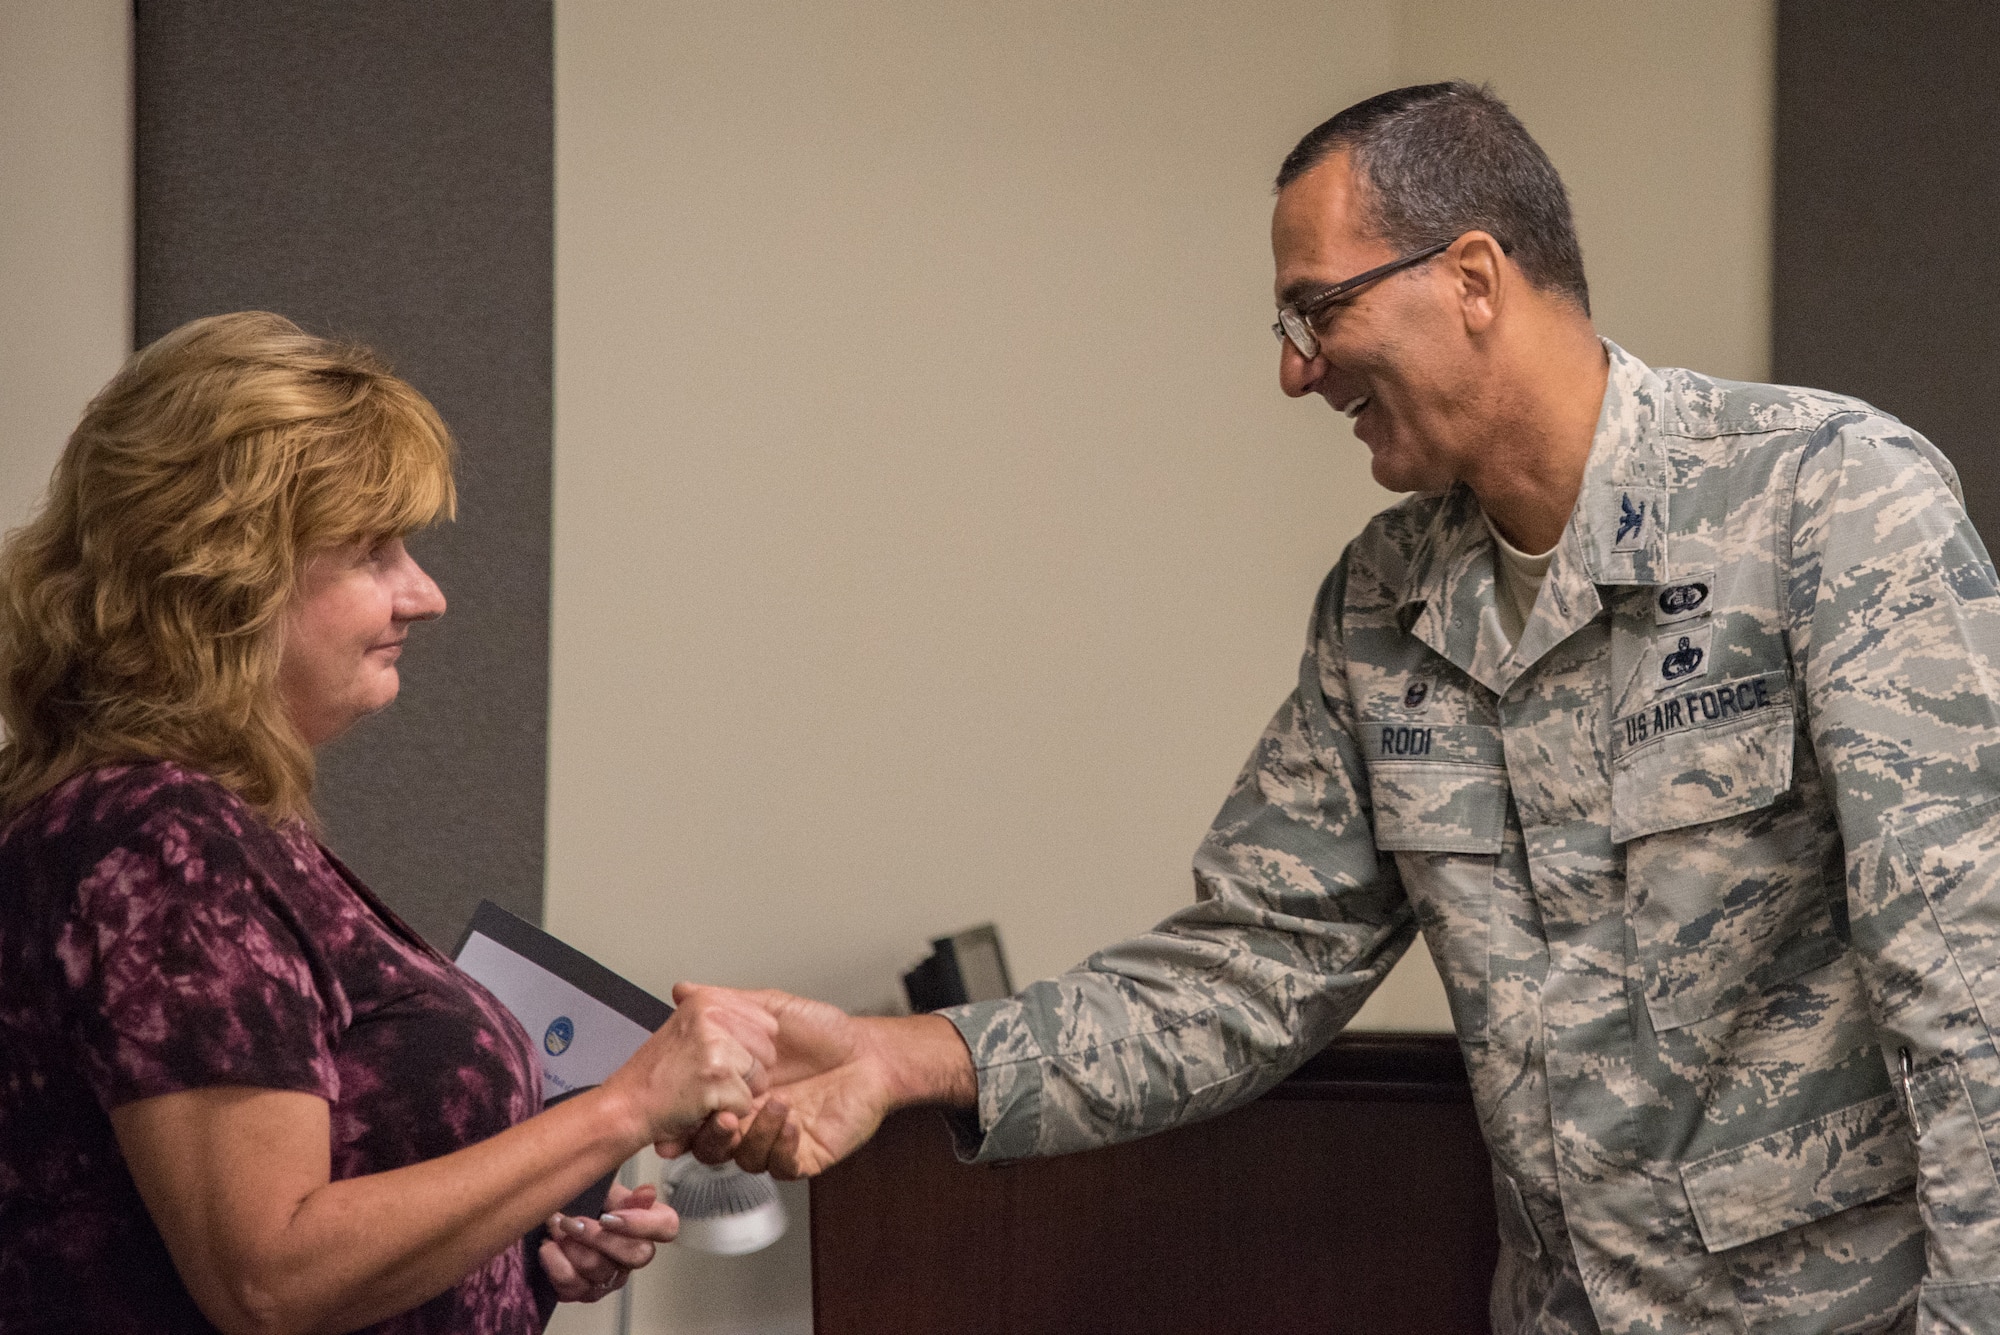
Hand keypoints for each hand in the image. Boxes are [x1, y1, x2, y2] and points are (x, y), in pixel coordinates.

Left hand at [539, 1181, 676, 1302]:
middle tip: (569, 1221)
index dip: (641, 1224)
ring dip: (569, 1245)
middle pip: (635, 1254)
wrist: (554, 1221)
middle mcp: (635, 1254)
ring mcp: (612, 1277)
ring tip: (554, 1228)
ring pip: (598, 1269)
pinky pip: (573, 1286)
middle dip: (596, 1236)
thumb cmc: (583, 1203)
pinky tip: (548, 1248)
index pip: (667, 1227)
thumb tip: (648, 1193)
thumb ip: (625, 1195)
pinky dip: (555, 1264)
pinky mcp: (587, 1292)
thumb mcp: (604, 1190)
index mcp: (646, 1224)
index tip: (608, 1216)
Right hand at [601, 986, 777, 1156]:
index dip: (751, 1049)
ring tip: (705, 1089)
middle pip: (769, 1051)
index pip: (767, 1024)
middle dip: (749, 1074)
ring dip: (738, 1094)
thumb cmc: (652, 1074)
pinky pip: (746, 1104)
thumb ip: (709, 1010)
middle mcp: (712, 1017)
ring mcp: (714, 1047)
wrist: (624, 1106)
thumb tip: (719, 994)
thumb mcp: (682, 1026)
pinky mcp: (715, 1078)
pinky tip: (702, 1104)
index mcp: (707, 1001)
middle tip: (710, 1076)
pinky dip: (727, 1114)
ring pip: (760, 1079)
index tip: (724, 1057)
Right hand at [674, 988, 974, 1179]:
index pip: (696, 1113)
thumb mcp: (771, 1010)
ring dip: (754, 1134)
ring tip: (773, 1103)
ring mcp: (776, 1139)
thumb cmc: (824, 1034)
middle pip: (711, 1145)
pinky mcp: (803, 1154)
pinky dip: (780, 1145)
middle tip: (723, 1116)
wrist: (870, 1052)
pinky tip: (790, 1121)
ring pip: (745, 1157)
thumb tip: (684, 990)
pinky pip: (782, 1164)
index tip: (677, 1111)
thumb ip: (727, 1004)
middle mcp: (752, 1119)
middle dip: (710, 1136)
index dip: (683, 1117)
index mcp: (737, 1089)